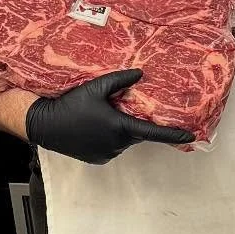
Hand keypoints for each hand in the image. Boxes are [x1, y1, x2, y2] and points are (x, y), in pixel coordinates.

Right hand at [24, 70, 193, 164]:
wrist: (43, 124)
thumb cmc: (70, 104)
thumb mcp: (95, 87)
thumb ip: (120, 80)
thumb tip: (141, 74)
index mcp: (120, 127)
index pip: (154, 133)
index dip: (173, 134)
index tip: (191, 136)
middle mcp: (117, 143)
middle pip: (137, 134)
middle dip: (136, 123)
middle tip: (121, 109)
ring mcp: (107, 153)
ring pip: (125, 141)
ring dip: (122, 131)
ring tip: (104, 117)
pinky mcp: (98, 159)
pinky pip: (113, 147)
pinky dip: (112, 139)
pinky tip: (97, 128)